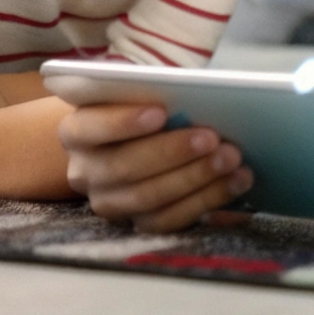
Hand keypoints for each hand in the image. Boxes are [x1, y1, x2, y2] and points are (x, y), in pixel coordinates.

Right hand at [58, 103, 252, 232]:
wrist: (124, 143)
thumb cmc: (137, 106)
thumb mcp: (135, 92)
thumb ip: (150, 91)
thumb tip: (192, 92)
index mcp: (77, 131)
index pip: (92, 127)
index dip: (124, 122)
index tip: (160, 111)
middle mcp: (85, 171)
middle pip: (125, 167)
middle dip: (173, 152)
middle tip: (213, 137)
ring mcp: (109, 202)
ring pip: (148, 199)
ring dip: (196, 179)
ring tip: (232, 158)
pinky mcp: (136, 224)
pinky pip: (169, 221)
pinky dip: (207, 201)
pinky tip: (236, 181)